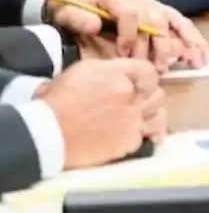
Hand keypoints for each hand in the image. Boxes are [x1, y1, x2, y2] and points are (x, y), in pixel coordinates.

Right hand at [39, 59, 164, 168]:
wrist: (46, 134)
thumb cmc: (57, 100)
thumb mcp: (82, 71)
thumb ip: (111, 70)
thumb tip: (123, 73)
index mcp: (119, 75)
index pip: (150, 71)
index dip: (146, 78)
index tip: (140, 84)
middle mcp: (131, 96)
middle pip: (157, 93)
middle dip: (147, 97)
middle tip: (133, 102)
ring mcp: (132, 120)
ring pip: (158, 115)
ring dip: (149, 116)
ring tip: (136, 119)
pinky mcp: (129, 142)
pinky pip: (147, 136)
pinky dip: (141, 135)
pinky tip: (132, 135)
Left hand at [50, 0, 208, 72]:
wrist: (81, 2)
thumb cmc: (75, 11)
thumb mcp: (67, 12)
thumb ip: (77, 18)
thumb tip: (95, 24)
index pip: (131, 13)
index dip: (130, 35)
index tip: (123, 55)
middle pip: (155, 21)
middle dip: (158, 46)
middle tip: (156, 69)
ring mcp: (154, 5)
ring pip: (173, 22)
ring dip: (183, 44)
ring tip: (190, 63)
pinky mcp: (163, 13)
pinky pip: (182, 24)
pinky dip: (194, 39)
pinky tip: (202, 55)